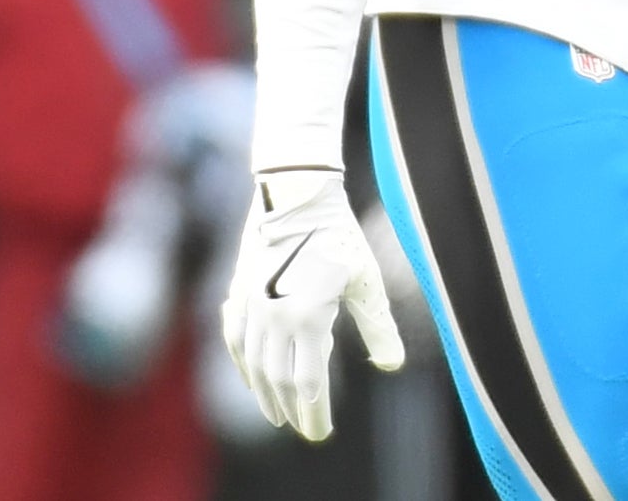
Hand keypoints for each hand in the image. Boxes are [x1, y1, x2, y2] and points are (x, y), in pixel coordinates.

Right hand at [218, 170, 404, 439]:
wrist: (295, 193)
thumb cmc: (339, 235)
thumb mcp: (366, 280)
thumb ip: (378, 326)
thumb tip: (393, 365)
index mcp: (306, 318)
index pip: (308, 383)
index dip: (314, 413)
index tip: (320, 433)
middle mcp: (273, 318)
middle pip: (278, 380)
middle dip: (290, 409)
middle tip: (301, 427)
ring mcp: (251, 306)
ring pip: (254, 364)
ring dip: (264, 393)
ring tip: (276, 412)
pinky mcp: (238, 292)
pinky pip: (234, 340)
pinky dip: (243, 364)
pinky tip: (251, 375)